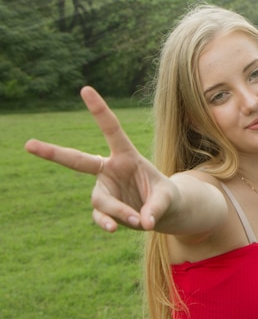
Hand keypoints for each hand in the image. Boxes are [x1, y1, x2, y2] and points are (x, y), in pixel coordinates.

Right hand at [24, 86, 175, 231]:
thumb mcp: (167, 197)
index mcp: (126, 155)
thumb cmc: (164, 196)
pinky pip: (101, 217)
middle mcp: (109, 170)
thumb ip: (157, 207)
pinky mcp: (104, 210)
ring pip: (101, 200)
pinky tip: (114, 229)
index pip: (111, 130)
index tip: (85, 89)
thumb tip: (144, 223)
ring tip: (136, 219)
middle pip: (77, 161)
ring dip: (117, 210)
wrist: (161, 213)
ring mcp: (104, 190)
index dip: (99, 110)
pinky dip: (108, 223)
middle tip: (28, 145)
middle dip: (52, 153)